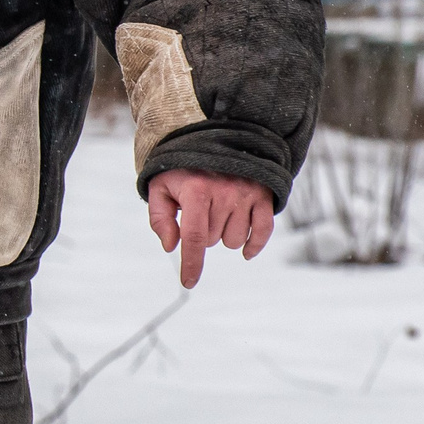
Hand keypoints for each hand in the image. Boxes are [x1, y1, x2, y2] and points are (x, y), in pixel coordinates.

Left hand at [146, 170, 275, 289]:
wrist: (213, 140)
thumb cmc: (181, 169)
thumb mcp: (160, 188)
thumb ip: (160, 217)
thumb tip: (171, 246)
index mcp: (196, 190)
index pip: (194, 237)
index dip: (191, 264)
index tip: (188, 283)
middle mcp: (224, 191)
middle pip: (211, 241)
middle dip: (202, 235)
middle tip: (198, 213)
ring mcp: (247, 193)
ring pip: (234, 240)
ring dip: (224, 235)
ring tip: (216, 212)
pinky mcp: (263, 195)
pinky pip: (263, 231)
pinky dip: (254, 245)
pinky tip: (246, 253)